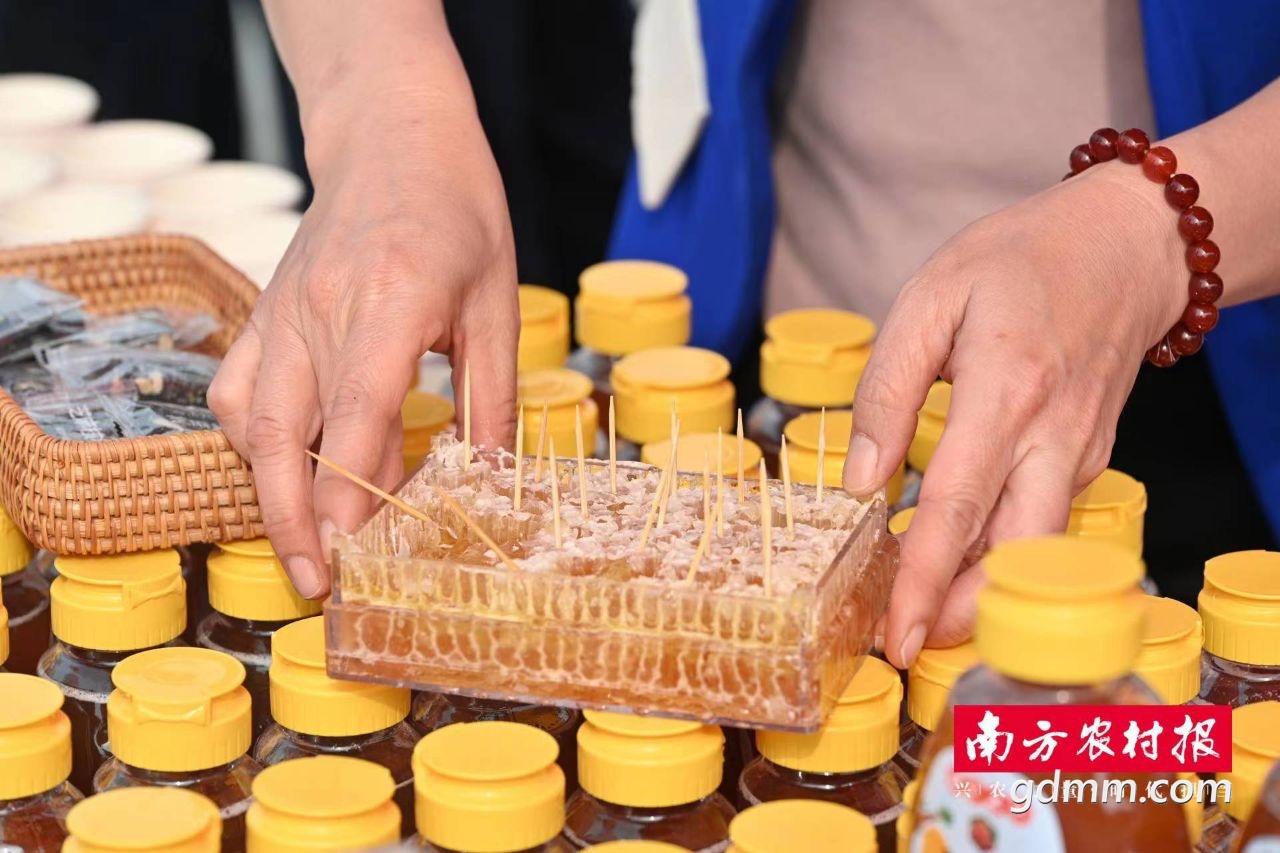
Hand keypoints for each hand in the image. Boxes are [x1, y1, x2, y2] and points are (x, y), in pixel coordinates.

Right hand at [209, 86, 517, 597]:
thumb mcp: (497, 303)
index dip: (349, 496)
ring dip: (268, 494)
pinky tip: (280, 469)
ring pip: (250, 421)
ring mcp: (282, 311)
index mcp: (391, 303)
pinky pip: (235, 390)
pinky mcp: (265, 311)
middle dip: (295, 522)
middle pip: (284, 436)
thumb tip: (491, 481)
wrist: (394, 136)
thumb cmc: (459, 212)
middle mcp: (321, 311)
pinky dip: (249, 442)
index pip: (355, 418)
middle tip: (317, 584)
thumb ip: (489, 397)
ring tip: (300, 549)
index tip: (354, 558)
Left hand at [843, 163, 1186, 666]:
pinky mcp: (1089, 457)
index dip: (923, 578)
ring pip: (1033, 548)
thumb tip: (857, 479)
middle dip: (960, 612)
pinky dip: (999, 551)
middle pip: (1012, 552)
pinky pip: (1042, 520)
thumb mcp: (930, 297)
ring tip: (922, 617)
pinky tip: (955, 559)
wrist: (1128, 245)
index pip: (958, 505)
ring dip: (980, 591)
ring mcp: (1081, 452)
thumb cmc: (1019, 260)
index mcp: (1010, 390)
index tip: (897, 631)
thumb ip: (887, 390)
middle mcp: (1056, 435)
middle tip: (904, 649)